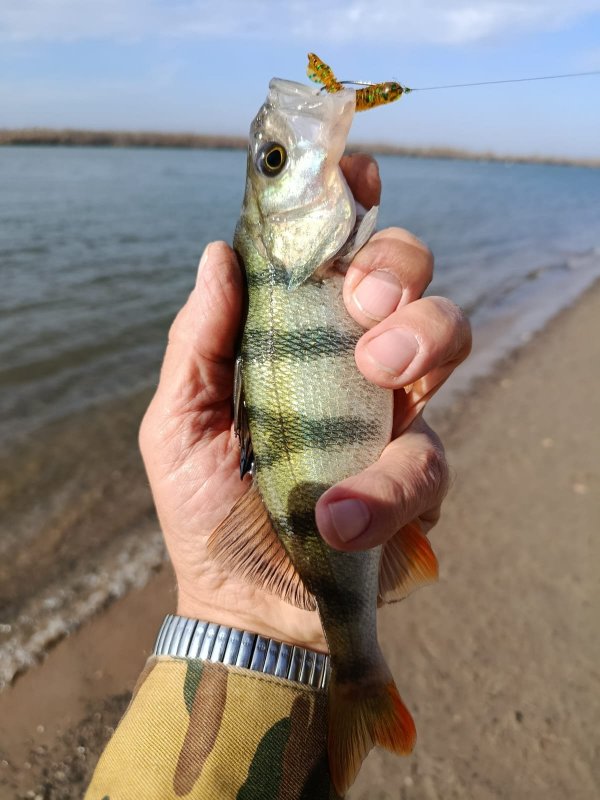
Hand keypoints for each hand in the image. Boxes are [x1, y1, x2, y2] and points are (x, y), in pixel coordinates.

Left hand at [139, 155, 470, 650]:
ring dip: (421, 343)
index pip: (337, 250)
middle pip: (409, 272)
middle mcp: (353, 360)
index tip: (356, 172)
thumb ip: (198, 340)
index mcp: (296, 337)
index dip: (353, 201)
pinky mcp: (417, 474)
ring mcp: (393, 413)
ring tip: (376, 381)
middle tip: (365, 304)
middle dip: (399, 266)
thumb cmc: (206, 508)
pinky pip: (430, 455)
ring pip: (449, 335)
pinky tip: (335, 517)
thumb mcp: (180, 421)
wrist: (244, 604)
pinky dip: (383, 487)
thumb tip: (218, 251)